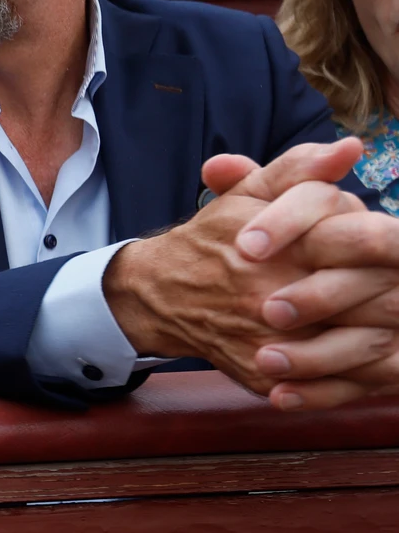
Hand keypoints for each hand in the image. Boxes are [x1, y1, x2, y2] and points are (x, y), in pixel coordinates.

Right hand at [110, 139, 398, 405]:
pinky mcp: (268, 378)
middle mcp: (275, 297)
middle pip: (380, 300)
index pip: (367, 241)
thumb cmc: (212, 240)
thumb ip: (300, 169)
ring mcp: (273, 344)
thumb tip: (349, 148)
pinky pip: (335, 385)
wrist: (158, 295)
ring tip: (396, 318)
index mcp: (282, 249)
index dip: (396, 241)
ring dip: (391, 333)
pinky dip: (365, 374)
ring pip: (366, 347)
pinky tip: (377, 355)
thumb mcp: (249, 194)